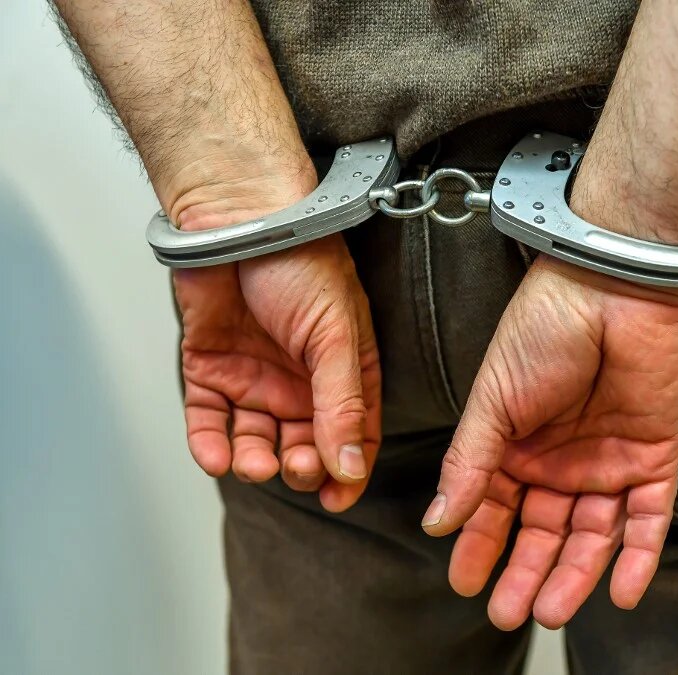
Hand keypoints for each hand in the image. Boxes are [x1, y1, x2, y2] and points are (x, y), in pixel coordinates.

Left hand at [172, 174, 380, 511]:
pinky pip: (209, 421)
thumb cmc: (301, 263)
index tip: (335, 498)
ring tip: (254, 462)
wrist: (239, 221)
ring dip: (254, 461)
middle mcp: (301, 382)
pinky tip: (216, 456)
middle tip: (294, 464)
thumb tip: (352, 465)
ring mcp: (254, 379)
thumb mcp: (337, 336)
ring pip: (255, 441)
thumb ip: (343, 402)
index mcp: (343, 372)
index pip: (353, 436)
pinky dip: (210, 445)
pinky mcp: (210, 372)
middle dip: (299, 465)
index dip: (346, 472)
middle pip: (304, 447)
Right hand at [422, 254, 677, 628]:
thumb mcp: (492, 400)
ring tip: (550, 611)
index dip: (479, 545)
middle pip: (543, 531)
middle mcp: (562, 459)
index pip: (495, 508)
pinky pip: (649, 519)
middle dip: (525, 573)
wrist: (612, 286)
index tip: (463, 580)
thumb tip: (437, 519)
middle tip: (507, 613)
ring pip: (592, 536)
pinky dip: (638, 558)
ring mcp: (609, 461)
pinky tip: (620, 593)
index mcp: (517, 444)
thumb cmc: (543, 329)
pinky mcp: (655, 457)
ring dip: (574, 575)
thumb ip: (469, 463)